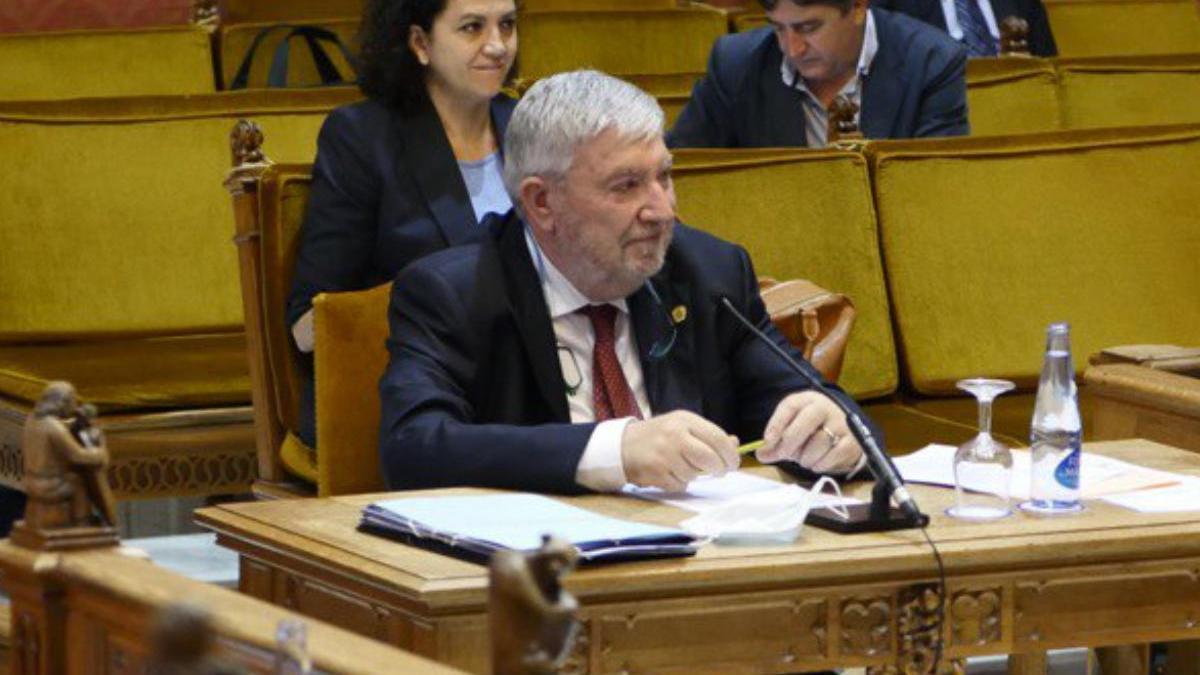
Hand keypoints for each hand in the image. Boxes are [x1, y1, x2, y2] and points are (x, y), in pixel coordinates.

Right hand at [621, 411, 739, 490]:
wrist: (623, 445)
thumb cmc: (659, 435)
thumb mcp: (682, 426)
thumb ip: (708, 434)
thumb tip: (735, 444)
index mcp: (684, 420)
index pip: (717, 437)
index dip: (730, 454)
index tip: (733, 463)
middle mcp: (674, 435)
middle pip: (710, 458)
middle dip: (719, 469)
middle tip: (720, 471)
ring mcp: (664, 454)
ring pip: (695, 474)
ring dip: (694, 476)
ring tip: (682, 466)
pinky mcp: (656, 472)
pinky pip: (680, 485)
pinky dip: (680, 483)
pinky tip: (670, 473)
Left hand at [757, 391, 863, 473]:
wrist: (844, 432)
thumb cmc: (812, 429)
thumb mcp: (791, 428)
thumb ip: (775, 442)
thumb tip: (761, 454)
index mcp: (807, 400)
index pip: (790, 406)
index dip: (777, 424)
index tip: (768, 441)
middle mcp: (826, 407)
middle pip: (805, 422)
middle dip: (790, 443)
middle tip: (783, 454)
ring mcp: (841, 424)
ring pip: (818, 443)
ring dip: (805, 457)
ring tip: (804, 458)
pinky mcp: (851, 442)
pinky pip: (831, 457)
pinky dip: (820, 464)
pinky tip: (817, 462)